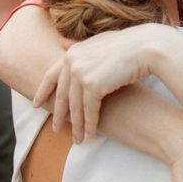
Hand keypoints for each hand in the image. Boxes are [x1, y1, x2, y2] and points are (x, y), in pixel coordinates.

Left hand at [33, 24, 164, 140]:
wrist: (146, 47)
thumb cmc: (128, 45)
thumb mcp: (99, 42)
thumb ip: (80, 46)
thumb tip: (61, 43)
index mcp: (72, 52)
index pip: (51, 75)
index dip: (43, 91)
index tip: (36, 104)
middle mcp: (72, 61)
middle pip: (62, 95)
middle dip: (59, 114)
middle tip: (56, 129)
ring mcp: (81, 73)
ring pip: (75, 106)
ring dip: (76, 125)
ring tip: (77, 139)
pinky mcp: (93, 85)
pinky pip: (89, 110)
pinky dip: (89, 124)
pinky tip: (90, 134)